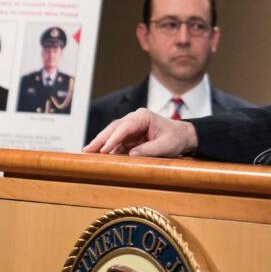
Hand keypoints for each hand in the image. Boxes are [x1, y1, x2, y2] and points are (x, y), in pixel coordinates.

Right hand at [82, 108, 197, 157]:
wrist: (183, 136)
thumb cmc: (176, 138)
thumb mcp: (166, 145)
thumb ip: (150, 149)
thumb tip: (131, 154)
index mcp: (143, 117)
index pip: (125, 127)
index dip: (113, 138)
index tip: (104, 149)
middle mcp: (134, 119)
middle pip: (114, 128)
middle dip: (100, 139)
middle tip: (87, 150)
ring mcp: (132, 127)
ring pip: (113, 134)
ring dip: (101, 144)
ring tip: (88, 153)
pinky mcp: (131, 135)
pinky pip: (117, 141)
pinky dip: (109, 148)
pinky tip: (100, 155)